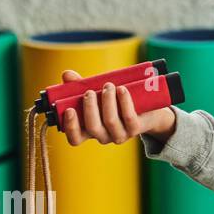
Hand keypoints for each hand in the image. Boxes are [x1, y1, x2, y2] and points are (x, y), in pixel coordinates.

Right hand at [57, 69, 176, 146]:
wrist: (147, 109)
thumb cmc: (116, 100)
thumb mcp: (97, 93)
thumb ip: (79, 85)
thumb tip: (66, 74)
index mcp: (90, 131)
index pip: (75, 139)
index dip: (70, 127)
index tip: (69, 110)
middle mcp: (104, 136)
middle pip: (92, 128)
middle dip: (89, 108)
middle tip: (89, 92)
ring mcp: (120, 134)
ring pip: (110, 121)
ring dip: (107, 102)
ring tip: (108, 85)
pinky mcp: (135, 129)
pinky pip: (128, 117)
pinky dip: (124, 101)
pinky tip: (122, 89)